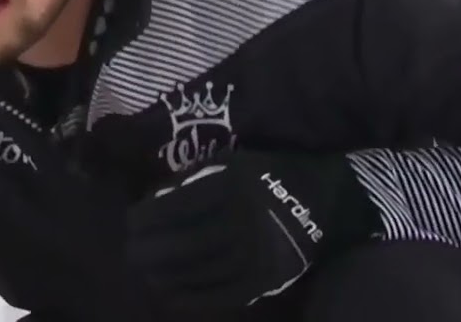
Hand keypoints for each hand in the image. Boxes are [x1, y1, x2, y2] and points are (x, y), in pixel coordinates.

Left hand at [125, 150, 381, 319]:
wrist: (330, 199)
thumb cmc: (272, 175)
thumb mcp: (235, 163)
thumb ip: (196, 180)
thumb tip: (154, 201)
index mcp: (233, 185)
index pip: (176, 207)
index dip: (147, 218)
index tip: (130, 222)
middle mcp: (244, 220)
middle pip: (184, 243)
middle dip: (149, 250)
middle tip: (131, 252)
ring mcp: (257, 253)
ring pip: (200, 271)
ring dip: (165, 275)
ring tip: (146, 272)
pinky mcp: (268, 278)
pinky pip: (222, 294)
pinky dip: (192, 297)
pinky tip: (170, 294)